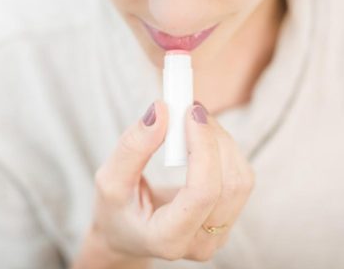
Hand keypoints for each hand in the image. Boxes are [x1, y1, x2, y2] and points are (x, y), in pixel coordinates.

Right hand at [90, 100, 254, 262]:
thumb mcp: (110, 180)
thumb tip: (161, 110)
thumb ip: (133, 147)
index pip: (202, 193)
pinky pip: (240, 178)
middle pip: (230, 183)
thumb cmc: (116, 210)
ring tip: (194, 121)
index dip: (203, 147)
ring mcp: (219, 232)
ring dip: (221, 140)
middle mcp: (201, 242)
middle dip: (213, 138)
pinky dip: (224, 149)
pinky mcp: (226, 216)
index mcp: (168, 238)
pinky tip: (203, 138)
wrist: (127, 233)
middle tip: (190, 108)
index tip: (191, 112)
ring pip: (240, 178)